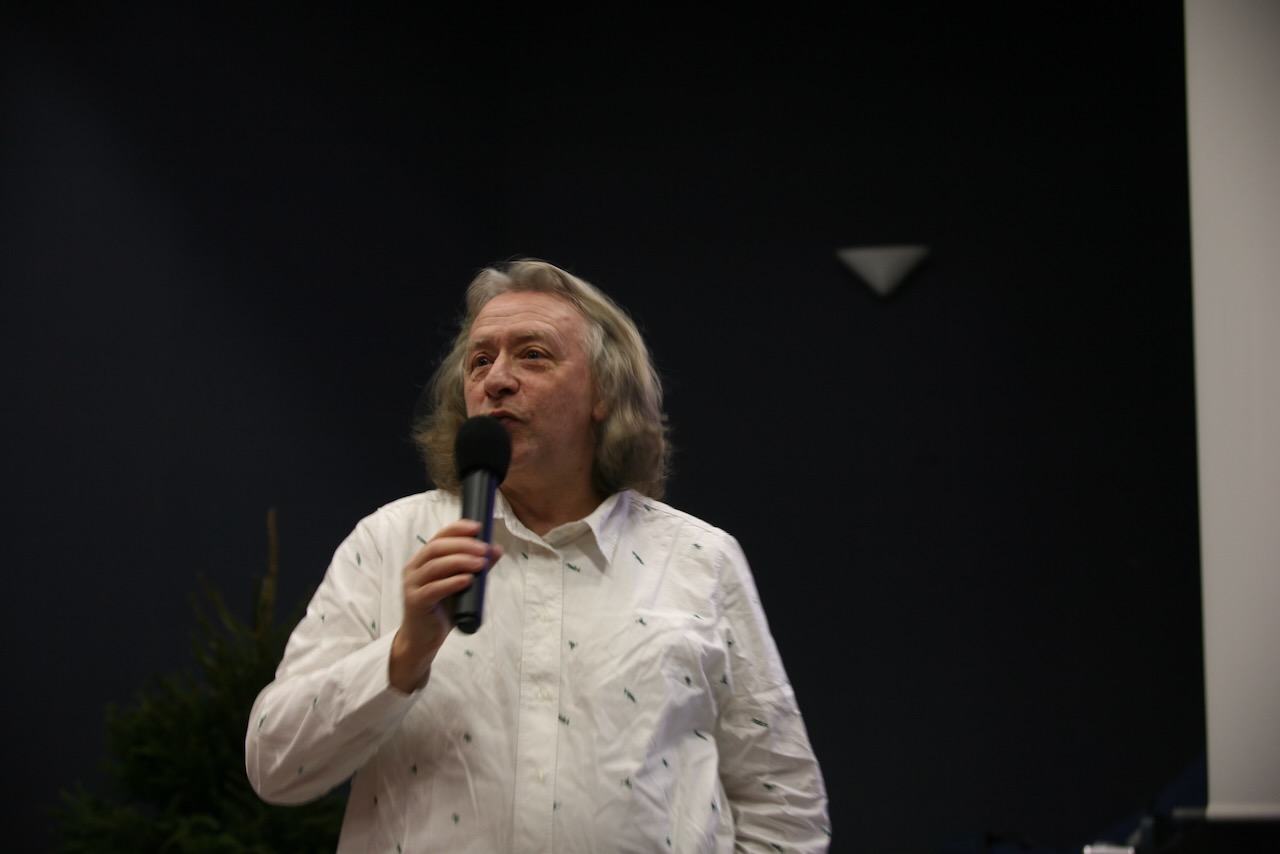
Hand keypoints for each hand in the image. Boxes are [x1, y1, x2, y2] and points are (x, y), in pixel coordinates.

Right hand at [388, 519, 503, 692]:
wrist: (423, 639)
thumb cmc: (442, 609)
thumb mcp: (461, 584)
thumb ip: (476, 567)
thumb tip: (496, 549)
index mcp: (422, 560)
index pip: (439, 537)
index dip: (457, 529)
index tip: (478, 527)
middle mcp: (414, 568)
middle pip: (437, 548)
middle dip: (463, 546)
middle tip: (484, 549)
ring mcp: (412, 585)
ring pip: (435, 566)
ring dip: (460, 561)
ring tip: (480, 564)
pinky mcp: (415, 602)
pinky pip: (434, 588)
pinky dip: (452, 582)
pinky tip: (467, 580)